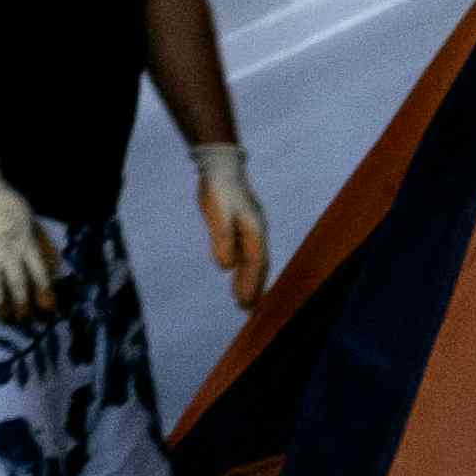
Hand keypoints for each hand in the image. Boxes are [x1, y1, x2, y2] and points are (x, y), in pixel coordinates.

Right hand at [0, 157, 61, 317]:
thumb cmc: (3, 199)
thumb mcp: (29, 217)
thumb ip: (37, 239)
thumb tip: (51, 261)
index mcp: (26, 247)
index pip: (40, 276)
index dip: (45, 293)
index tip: (48, 308)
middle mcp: (10, 258)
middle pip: (19, 288)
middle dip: (23, 306)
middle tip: (23, 317)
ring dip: (1, 307)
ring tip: (2, 316)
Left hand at [192, 142, 270, 305]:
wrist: (220, 166)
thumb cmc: (219, 188)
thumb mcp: (217, 213)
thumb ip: (222, 239)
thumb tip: (225, 267)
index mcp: (254, 230)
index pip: (255, 264)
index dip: (251, 284)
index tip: (245, 303)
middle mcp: (256, 232)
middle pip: (258, 265)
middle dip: (254, 287)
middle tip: (247, 309)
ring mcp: (250, 229)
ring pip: (252, 260)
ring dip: (249, 280)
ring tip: (243, 300)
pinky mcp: (240, 226)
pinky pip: (244, 252)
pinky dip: (242, 266)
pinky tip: (234, 273)